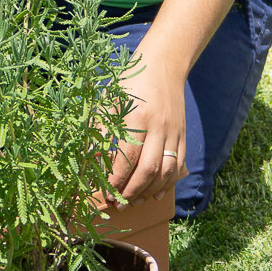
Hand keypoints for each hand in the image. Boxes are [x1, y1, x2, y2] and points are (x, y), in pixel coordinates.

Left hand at [110, 52, 187, 200]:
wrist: (163, 65)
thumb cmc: (130, 83)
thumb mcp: (110, 101)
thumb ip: (100, 129)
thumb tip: (89, 158)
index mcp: (136, 117)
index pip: (127, 157)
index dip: (116, 179)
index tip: (105, 192)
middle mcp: (158, 127)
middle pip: (148, 169)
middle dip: (132, 191)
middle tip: (119, 205)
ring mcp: (173, 132)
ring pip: (165, 171)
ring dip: (149, 191)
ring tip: (134, 202)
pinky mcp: (182, 135)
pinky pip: (177, 165)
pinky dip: (167, 183)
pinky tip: (155, 193)